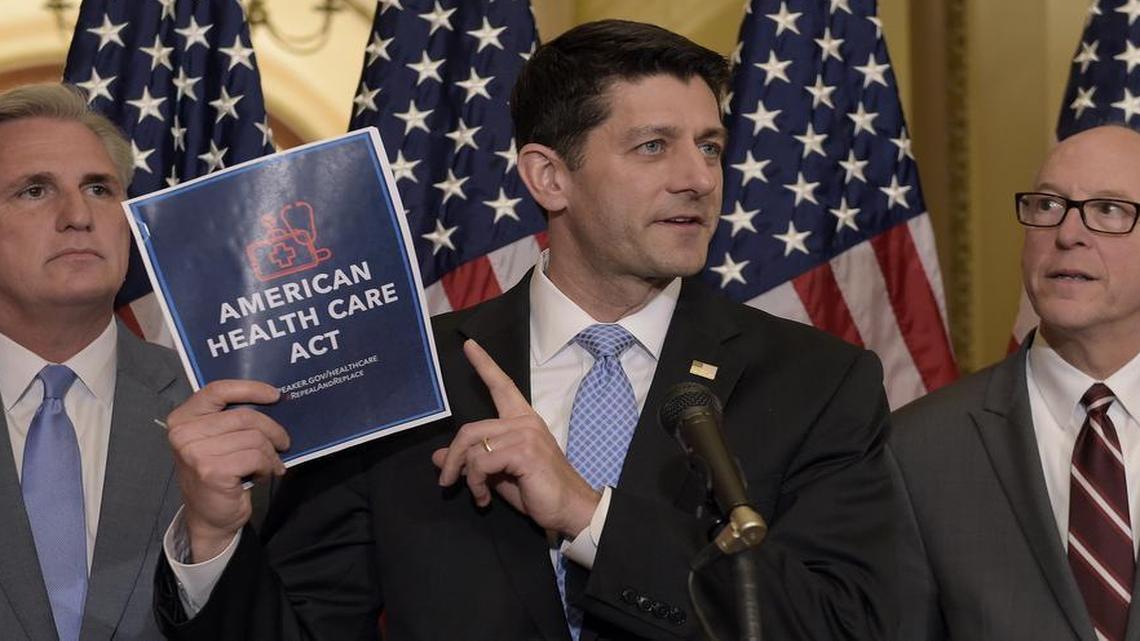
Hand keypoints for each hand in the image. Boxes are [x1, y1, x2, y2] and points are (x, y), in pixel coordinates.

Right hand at [166, 380, 288, 561]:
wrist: (209, 517)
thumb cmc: (217, 473)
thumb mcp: (217, 440)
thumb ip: (231, 419)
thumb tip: (273, 400)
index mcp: (182, 418)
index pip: (218, 390)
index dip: (250, 388)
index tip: (275, 395)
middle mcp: (183, 433)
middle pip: (244, 416)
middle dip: (272, 430)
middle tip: (283, 443)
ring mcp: (195, 453)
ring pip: (254, 438)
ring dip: (270, 453)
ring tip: (269, 464)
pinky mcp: (212, 471)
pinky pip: (256, 457)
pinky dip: (267, 466)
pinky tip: (262, 475)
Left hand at [432, 339, 600, 537]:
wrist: (570, 509)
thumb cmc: (538, 491)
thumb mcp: (498, 474)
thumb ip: (472, 462)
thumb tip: (438, 457)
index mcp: (522, 420)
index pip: (502, 386)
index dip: (484, 365)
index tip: (469, 345)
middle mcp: (524, 421)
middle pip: (470, 429)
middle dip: (453, 457)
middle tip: (446, 482)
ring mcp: (525, 434)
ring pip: (473, 448)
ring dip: (467, 477)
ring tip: (477, 494)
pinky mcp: (523, 451)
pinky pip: (481, 462)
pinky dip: (476, 483)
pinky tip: (485, 498)